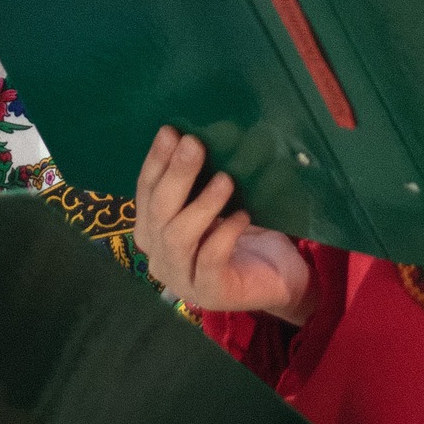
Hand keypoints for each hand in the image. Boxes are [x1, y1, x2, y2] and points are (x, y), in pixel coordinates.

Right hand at [134, 126, 315, 323]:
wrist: (278, 275)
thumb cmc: (242, 231)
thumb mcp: (217, 200)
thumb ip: (201, 176)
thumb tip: (196, 134)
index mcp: (154, 230)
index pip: (145, 192)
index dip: (156, 161)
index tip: (171, 131)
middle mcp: (160, 256)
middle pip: (158, 213)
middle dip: (175, 176)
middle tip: (194, 145)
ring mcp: (183, 278)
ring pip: (177, 238)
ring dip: (201, 205)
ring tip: (225, 180)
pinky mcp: (211, 292)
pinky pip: (209, 261)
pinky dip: (224, 235)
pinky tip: (242, 216)